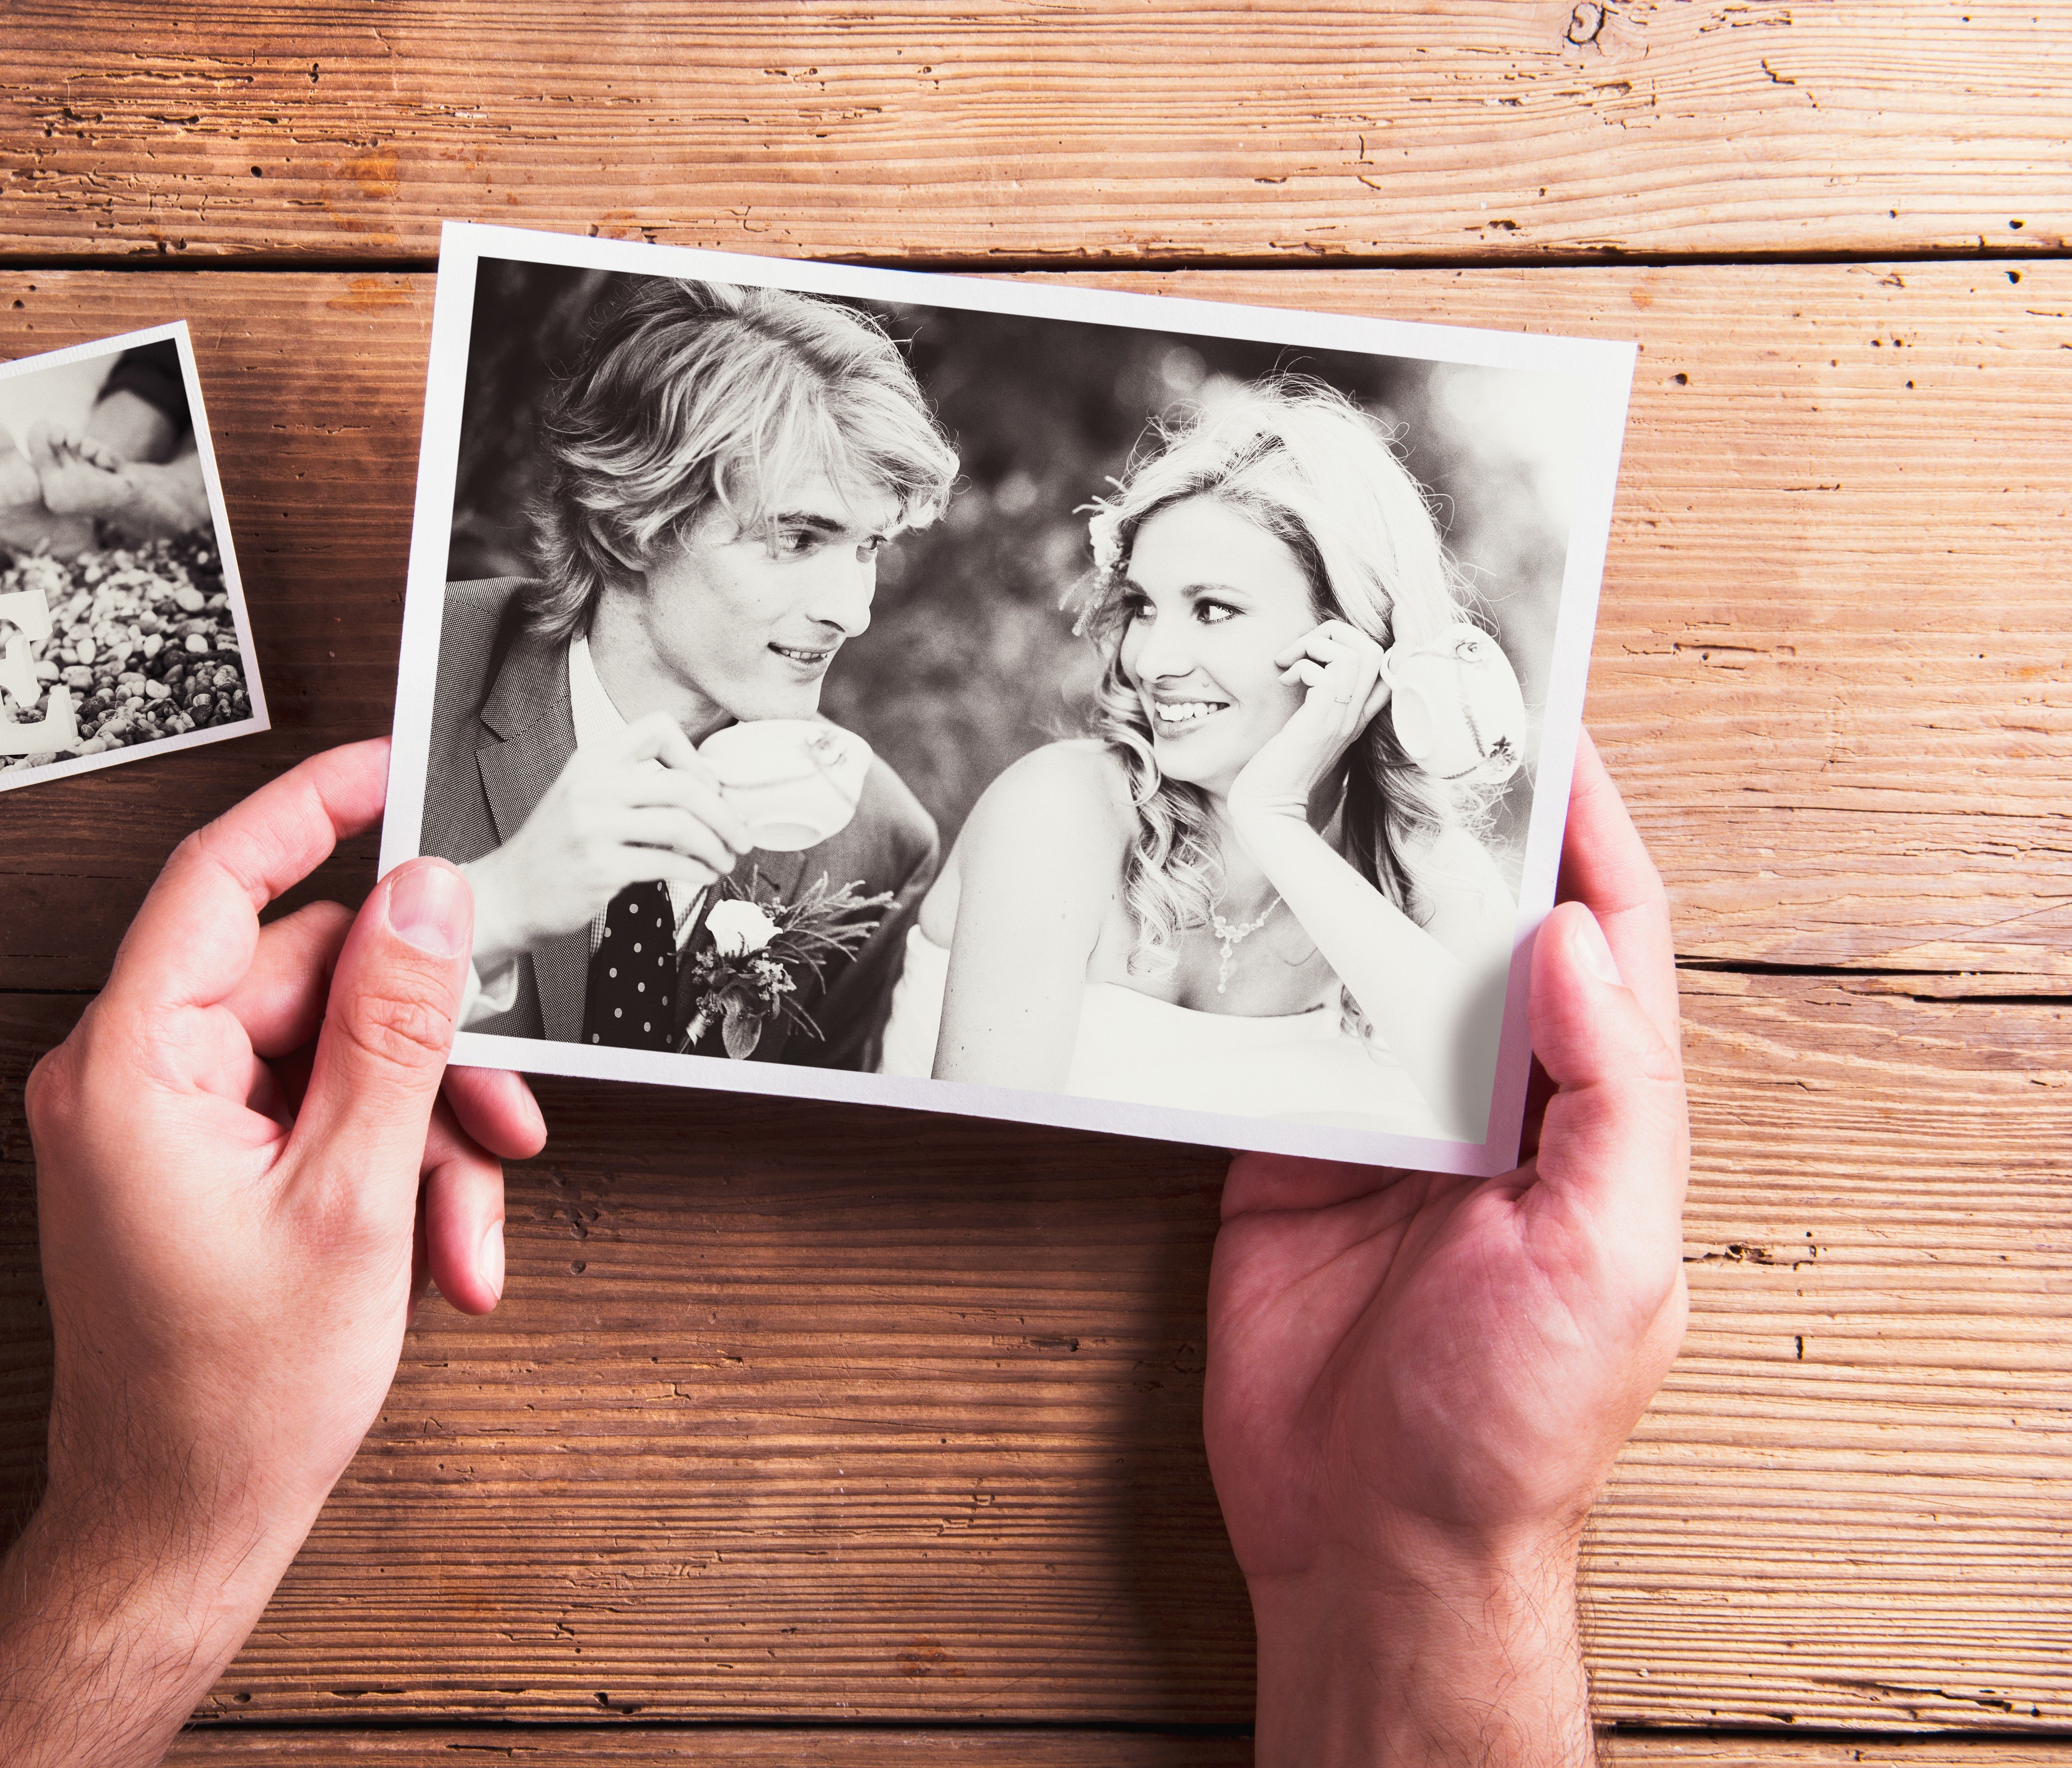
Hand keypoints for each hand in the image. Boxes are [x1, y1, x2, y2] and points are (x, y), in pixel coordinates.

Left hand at [0, 737, 546, 1767]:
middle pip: (310, 986)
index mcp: (133, 1068)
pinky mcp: (198, 1169)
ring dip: (421, 1142)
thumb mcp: (354, 1197)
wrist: (180, 1529)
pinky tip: (432, 1260)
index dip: (312, 808)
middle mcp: (132, 1080)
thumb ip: (394, 1031)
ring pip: (331, 1064)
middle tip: (502, 1123)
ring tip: (465, 1240)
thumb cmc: (232, 1401)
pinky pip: (310, 1124)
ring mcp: (163, 1128)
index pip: (220, 879)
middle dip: (425, 1061)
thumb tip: (426, 900)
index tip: (390, 770)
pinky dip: (385, 1180)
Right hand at [464, 711, 753, 959]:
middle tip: (741, 836)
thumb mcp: (586, 797)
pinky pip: (668, 864)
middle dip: (725, 815)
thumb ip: (633, 787)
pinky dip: (697, 871)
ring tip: (726, 860)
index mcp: (592, 759)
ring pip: (682, 826)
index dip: (695, 756)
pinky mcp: (600, 867)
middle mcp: (593, 786)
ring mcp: (594, 827)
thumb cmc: (557, 847)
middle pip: (683, 786)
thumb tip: (708, 791)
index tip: (711, 787)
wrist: (510, 892)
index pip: (657, 728)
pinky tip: (703, 876)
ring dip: (716, 846)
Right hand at [1204, 733, 1686, 1767]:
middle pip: (1480, 931)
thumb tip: (1572, 941)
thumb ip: (1606, 1095)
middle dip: (1455, 826)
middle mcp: (1492, 1109)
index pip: (1604, 939)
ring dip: (1344, 882)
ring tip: (1311, 779)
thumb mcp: (1606, 1259)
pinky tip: (1224, 915)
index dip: (1586, 830)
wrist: (1380, 1538)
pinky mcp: (1285, 1159)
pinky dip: (1245, 979)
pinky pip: (1265, 1045)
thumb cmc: (1513, 1425)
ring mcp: (1384, 1130)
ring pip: (1369, 970)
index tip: (1549, 725)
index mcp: (1589, 1120)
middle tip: (1413, 714)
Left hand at [1223, 619, 1390, 823]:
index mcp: (1355, 715)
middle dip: (1334, 633)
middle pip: (1374, 649)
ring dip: (1316, 644)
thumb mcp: (1304, 728)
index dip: (1390, 637)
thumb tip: (1308, 667)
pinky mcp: (1322, 721)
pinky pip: (1328, 670)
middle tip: (1297, 652)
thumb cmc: (1277, 770)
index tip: (1380, 616)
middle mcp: (1356, 715)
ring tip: (1288, 664)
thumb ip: (1317, 701)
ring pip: (1357, 652)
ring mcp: (1342, 718)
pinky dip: (1302, 664)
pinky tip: (1284, 681)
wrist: (1268, 806)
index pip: (1392, 668)